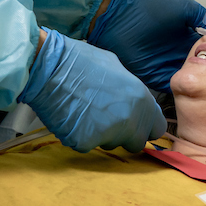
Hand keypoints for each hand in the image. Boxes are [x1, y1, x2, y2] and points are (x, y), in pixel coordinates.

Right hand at [18, 29, 165, 152]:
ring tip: (85, 112)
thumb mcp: (116, 67)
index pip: (156, 128)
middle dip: (124, 134)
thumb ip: (132, 91)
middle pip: (135, 142)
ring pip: (110, 144)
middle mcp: (128, 120)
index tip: (135, 123)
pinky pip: (86, 145)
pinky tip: (71, 116)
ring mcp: (107, 134)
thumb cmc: (81, 61)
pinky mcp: (84, 143)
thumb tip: (136, 102)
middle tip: (106, 119)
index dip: (145, 126)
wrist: (49, 67)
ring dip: (101, 134)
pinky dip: (79, 135)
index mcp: (140, 100)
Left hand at [87, 0, 205, 91]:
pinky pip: (175, 86)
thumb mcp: (183, 7)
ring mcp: (170, 66)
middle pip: (204, 67)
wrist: (120, 19)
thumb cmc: (151, 10)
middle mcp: (181, 53)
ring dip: (201, 81)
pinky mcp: (158, 77)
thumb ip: (201, 17)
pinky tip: (196, 87)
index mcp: (187, 37)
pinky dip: (185, 87)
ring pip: (192, 78)